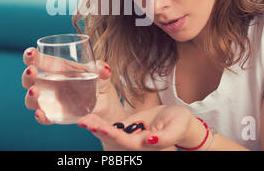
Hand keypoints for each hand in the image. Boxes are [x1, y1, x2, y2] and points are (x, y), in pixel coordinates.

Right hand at [21, 47, 113, 124]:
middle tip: (31, 70)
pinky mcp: (55, 115)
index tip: (30, 52)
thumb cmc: (98, 83)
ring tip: (34, 91)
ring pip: (32, 99)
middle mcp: (49, 83)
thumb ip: (102, 69)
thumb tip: (104, 69)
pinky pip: (44, 117)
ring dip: (30, 95)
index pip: (38, 60)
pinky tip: (40, 113)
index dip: (30, 56)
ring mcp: (50, 100)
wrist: (106, 106)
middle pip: (30, 79)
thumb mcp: (101, 74)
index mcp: (57, 68)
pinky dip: (40, 116)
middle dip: (27, 75)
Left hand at [77, 105, 193, 150]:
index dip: (112, 134)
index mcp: (145, 145)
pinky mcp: (126, 129)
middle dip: (98, 130)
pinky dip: (99, 122)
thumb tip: (149, 140)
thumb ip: (164, 138)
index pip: (125, 142)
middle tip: (85, 121)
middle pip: (112, 139)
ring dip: (95, 126)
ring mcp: (128, 137)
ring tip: (84, 119)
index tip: (99, 127)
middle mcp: (134, 144)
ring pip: (109, 134)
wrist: (178, 119)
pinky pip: (111, 127)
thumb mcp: (176, 128)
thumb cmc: (180, 123)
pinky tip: (89, 117)